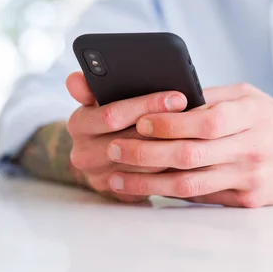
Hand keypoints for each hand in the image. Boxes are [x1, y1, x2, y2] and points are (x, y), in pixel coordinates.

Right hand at [65, 72, 187, 202]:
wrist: (99, 156)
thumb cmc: (107, 119)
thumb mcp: (97, 99)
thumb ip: (90, 87)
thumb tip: (75, 79)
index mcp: (79, 124)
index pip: (113, 115)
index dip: (147, 105)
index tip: (177, 97)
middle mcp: (83, 153)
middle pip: (132, 139)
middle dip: (166, 124)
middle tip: (195, 114)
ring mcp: (99, 176)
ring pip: (144, 163)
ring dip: (171, 147)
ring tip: (197, 132)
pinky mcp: (116, 192)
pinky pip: (148, 180)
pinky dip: (169, 165)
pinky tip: (187, 151)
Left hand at [105, 83, 272, 206]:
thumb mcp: (252, 97)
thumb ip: (214, 98)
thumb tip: (168, 99)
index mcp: (253, 115)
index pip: (207, 121)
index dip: (171, 123)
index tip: (140, 121)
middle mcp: (253, 148)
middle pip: (192, 155)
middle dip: (147, 153)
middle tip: (115, 147)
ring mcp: (251, 178)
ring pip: (191, 184)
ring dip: (149, 181)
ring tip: (118, 176)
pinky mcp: (248, 200)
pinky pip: (203, 198)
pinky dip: (171, 193)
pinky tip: (147, 188)